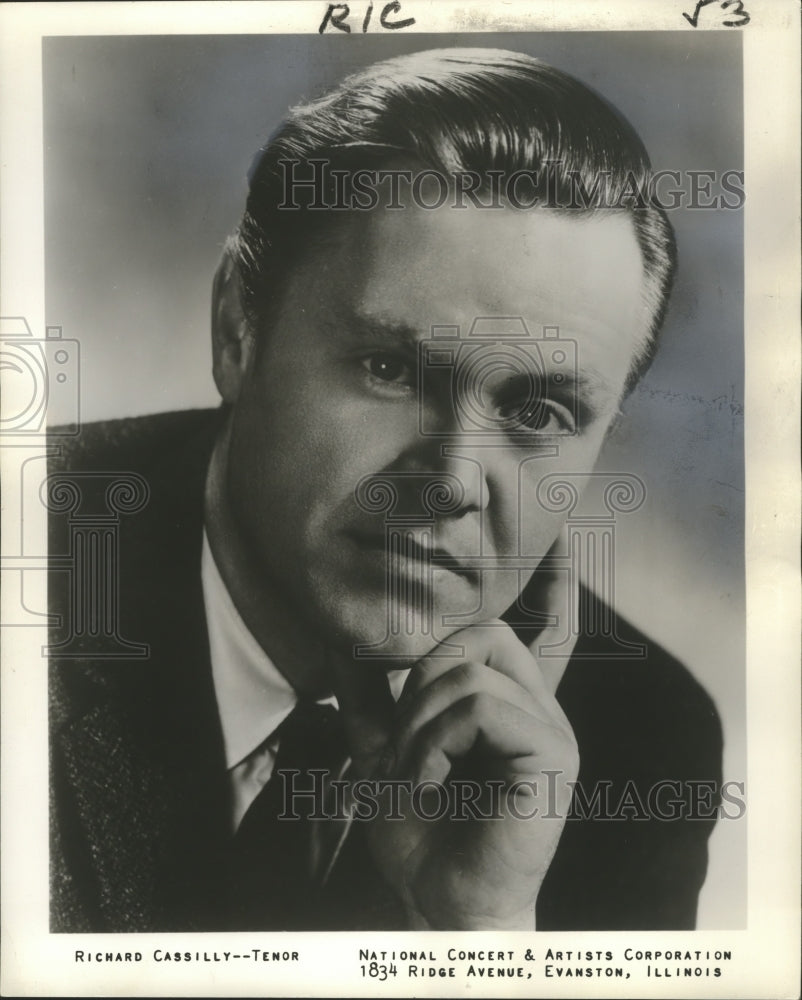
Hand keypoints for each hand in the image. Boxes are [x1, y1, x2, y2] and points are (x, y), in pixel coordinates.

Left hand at [330, 620, 578, 929]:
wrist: (436, 904)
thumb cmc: (420, 833)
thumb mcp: (384, 751)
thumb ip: (369, 698)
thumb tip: (340, 644)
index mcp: (508, 701)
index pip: (510, 629)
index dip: (532, 596)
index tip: (510, 586)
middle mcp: (536, 707)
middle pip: (485, 634)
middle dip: (423, 680)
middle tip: (408, 743)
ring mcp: (550, 729)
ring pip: (470, 677)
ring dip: (420, 728)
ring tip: (418, 775)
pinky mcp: (553, 755)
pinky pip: (482, 710)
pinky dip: (437, 745)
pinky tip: (431, 785)